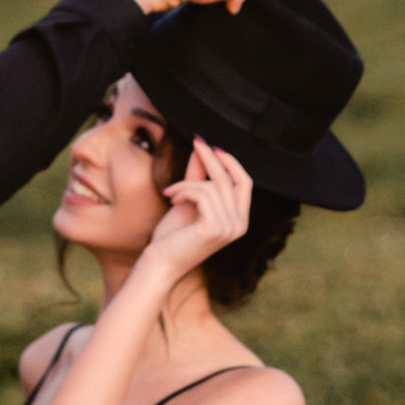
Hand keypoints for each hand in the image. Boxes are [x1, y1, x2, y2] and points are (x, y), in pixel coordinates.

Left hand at [146, 135, 253, 274]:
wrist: (159, 263)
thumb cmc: (172, 236)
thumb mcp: (188, 201)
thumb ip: (198, 178)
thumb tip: (201, 150)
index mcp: (239, 220)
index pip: (245, 182)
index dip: (231, 162)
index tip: (212, 146)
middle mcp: (240, 225)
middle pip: (231, 179)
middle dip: (212, 158)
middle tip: (196, 141)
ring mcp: (230, 228)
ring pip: (212, 186)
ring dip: (186, 183)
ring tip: (170, 192)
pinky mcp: (215, 228)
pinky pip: (202, 194)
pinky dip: (183, 191)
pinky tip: (171, 199)